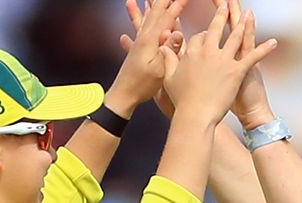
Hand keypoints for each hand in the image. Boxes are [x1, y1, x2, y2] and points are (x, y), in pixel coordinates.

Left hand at [120, 0, 183, 117]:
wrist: (123, 95)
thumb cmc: (141, 85)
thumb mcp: (160, 68)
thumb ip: (169, 49)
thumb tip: (177, 32)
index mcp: (151, 41)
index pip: (168, 17)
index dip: (178, 5)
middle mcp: (143, 38)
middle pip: (155, 13)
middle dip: (162, 0)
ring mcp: (138, 43)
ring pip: (145, 18)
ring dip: (149, 6)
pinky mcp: (135, 50)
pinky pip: (137, 29)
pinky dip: (136, 20)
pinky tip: (131, 14)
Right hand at [161, 3, 276, 126]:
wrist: (195, 115)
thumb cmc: (181, 100)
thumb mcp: (169, 77)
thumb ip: (168, 59)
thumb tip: (163, 47)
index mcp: (192, 53)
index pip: (199, 37)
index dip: (203, 36)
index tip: (204, 36)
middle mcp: (208, 52)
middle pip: (216, 29)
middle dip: (222, 15)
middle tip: (226, 5)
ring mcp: (224, 61)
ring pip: (236, 37)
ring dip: (243, 24)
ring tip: (248, 15)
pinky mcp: (237, 71)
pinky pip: (253, 57)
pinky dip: (264, 49)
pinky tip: (273, 42)